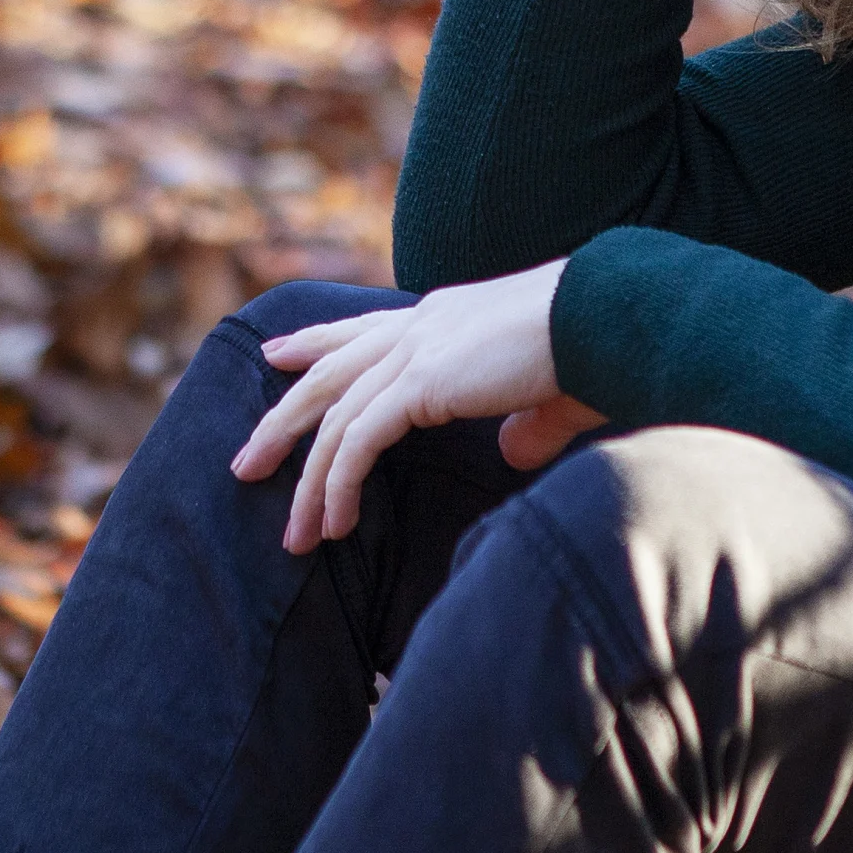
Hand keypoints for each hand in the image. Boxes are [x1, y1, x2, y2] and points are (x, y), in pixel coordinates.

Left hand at [228, 263, 606, 549]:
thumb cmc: (596, 351)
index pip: (362, 330)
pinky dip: (338, 484)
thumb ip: (526, 422)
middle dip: (282, 421)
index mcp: (444, 316)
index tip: (276, 355)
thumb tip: (515, 450)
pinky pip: (358, 441)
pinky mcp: (421, 382)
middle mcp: (420, 325)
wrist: (608, 317)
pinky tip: (333, 524)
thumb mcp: (549, 391)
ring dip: (308, 481)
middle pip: (327, 373)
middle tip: (245, 462)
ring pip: (334, 418)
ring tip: (292, 536)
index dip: (314, 343)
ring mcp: (416, 350)